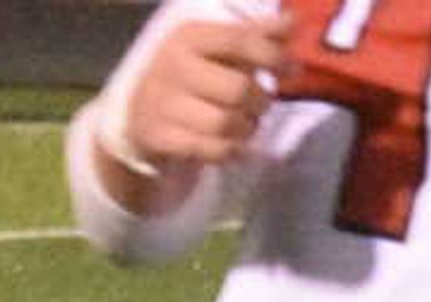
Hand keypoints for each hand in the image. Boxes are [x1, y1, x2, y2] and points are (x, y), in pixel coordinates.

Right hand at [117, 9, 290, 175]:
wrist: (139, 115)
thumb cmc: (192, 80)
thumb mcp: (217, 52)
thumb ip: (254, 37)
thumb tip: (289, 21)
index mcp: (188, 37)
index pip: (239, 40)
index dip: (273, 57)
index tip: (291, 70)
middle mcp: (173, 64)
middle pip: (239, 89)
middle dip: (259, 102)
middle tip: (256, 105)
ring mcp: (163, 101)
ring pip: (227, 123)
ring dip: (246, 129)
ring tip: (243, 125)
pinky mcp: (160, 136)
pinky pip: (214, 150)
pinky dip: (232, 151)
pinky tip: (232, 145)